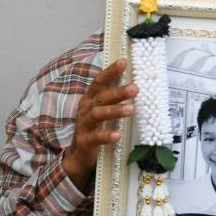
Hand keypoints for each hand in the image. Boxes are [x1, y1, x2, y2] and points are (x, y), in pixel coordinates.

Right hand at [63, 58, 136, 189]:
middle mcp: (86, 109)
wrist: (80, 153)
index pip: (99, 82)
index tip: (123, 61)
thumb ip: (115, 98)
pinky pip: (96, 137)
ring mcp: (84, 125)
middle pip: (102, 97)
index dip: (110, 71)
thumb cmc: (96, 127)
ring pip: (99, 114)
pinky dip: (106, 135)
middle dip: (118, 92)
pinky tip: (118, 135)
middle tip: (135, 88)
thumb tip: (136, 83)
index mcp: (91, 99)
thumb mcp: (104, 110)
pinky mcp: (85, 141)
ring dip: (115, 111)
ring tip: (131, 109)